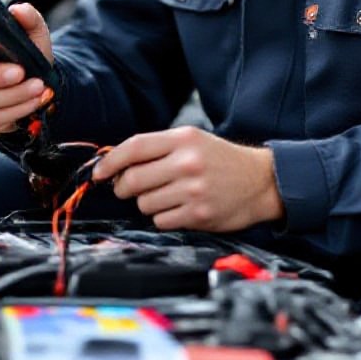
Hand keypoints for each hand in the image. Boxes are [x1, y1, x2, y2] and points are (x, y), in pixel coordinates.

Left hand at [91, 125, 284, 231]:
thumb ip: (157, 148)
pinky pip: (160, 220)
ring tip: (166, 196)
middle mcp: (187, 162)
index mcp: (183, 139)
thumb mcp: (192, 141)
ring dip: (147, 202)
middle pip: (133, 179)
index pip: (134, 147)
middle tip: (128, 188)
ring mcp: (193, 190)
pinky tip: (178, 208)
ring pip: (144, 203)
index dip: (110, 161)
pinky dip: (163, 217)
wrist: (261, 181)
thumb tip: (115, 164)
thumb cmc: (220, 160)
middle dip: (123, 187)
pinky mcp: (199, 214)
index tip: (98, 172)